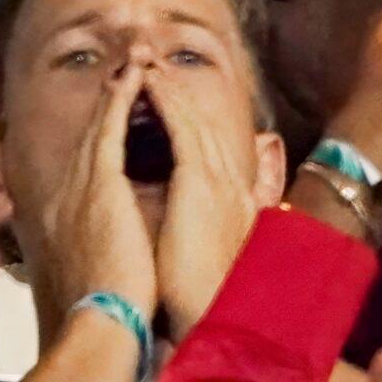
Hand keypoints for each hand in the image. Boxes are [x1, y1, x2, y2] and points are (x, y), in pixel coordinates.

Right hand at [17, 60, 157, 329]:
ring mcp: (81, 188)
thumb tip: (103, 248)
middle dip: (107, 98)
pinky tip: (134, 76)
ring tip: (133, 58)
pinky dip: (122, 99)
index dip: (99, 127)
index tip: (113, 104)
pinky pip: (112, 129)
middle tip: (123, 65)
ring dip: (117, 87)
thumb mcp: (95, 272)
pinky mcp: (100, 186)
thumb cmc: (105, 311)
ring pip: (99, 123)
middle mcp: (67, 195)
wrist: (100, 325)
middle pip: (89, 134)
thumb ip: (94, 250)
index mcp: (67, 216)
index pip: (86, 160)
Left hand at [149, 72, 272, 339]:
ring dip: (170, 89)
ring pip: (192, 119)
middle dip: (179, 95)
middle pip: (202, 125)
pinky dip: (166, 102)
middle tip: (157, 67)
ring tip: (150, 65)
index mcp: (232, 204)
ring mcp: (216, 179)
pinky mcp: (198, 182)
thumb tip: (206, 239)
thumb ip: (215, 242)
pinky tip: (149, 83)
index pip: (209, 149)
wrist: (219, 317)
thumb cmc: (211, 303)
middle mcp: (228, 184)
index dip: (191, 121)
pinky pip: (180, 128)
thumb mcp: (216, 265)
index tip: (171, 102)